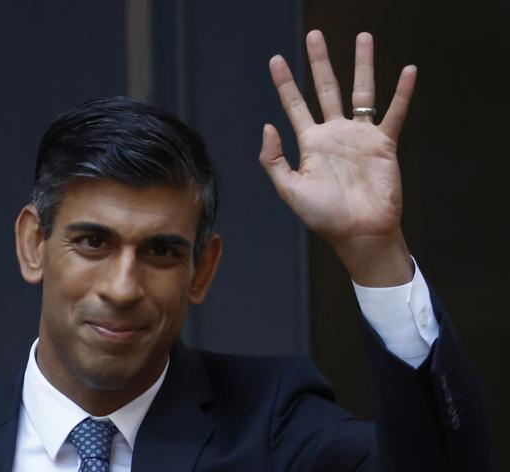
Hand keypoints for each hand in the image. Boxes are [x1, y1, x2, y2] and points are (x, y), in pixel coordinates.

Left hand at [260, 31, 416, 284]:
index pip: (295, 106)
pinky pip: (395, 113)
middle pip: (327, 89)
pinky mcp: (384, 144)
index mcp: (311, 144)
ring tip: (363, 37)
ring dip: (362, 65)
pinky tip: (408, 70)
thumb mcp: (290, 190)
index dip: (285, 83)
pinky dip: (403, 92)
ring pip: (362, 92)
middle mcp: (335, 135)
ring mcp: (360, 137)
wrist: (359, 232)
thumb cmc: (324, 216)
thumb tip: (268, 125)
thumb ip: (274, 160)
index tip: (275, 60)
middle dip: (320, 63)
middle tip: (314, 35)